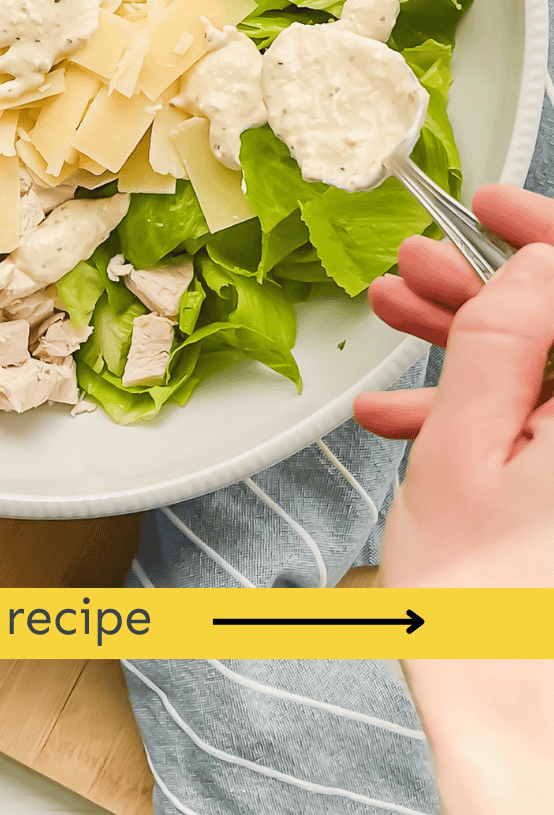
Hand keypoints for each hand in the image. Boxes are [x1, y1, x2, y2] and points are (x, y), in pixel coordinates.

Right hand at [354, 182, 553, 587]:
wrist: (518, 726)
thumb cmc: (489, 606)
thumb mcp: (467, 444)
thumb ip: (500, 336)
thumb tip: (533, 260)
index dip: (538, 227)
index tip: (485, 205)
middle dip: (486, 287)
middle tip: (412, 273)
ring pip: (546, 369)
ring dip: (471, 344)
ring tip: (393, 329)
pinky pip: (542, 424)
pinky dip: (482, 408)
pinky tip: (409, 414)